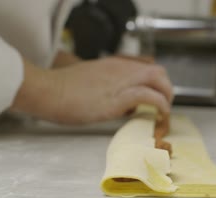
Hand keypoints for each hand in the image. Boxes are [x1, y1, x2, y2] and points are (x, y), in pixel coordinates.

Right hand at [10, 56, 173, 124]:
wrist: (49, 90)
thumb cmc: (62, 90)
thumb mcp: (89, 82)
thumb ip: (106, 87)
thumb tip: (118, 103)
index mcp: (113, 65)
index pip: (145, 67)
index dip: (155, 82)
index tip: (155, 95)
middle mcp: (121, 69)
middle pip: (157, 71)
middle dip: (166, 87)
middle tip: (164, 104)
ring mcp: (121, 81)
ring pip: (158, 79)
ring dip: (166, 95)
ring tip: (164, 111)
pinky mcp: (119, 96)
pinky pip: (150, 96)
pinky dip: (160, 105)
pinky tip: (159, 114)